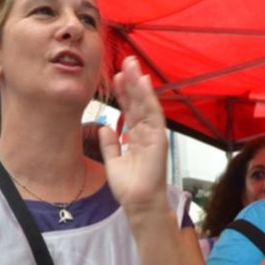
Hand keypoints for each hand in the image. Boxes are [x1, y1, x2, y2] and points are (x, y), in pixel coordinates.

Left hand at [100, 57, 169, 219]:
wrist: (138, 204)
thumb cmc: (129, 187)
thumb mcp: (113, 162)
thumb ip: (110, 144)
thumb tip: (105, 127)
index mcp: (137, 137)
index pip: (130, 109)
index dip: (123, 92)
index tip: (115, 76)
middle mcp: (147, 132)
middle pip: (138, 102)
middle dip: (132, 81)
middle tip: (125, 60)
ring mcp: (154, 134)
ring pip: (146, 103)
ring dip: (139, 84)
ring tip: (131, 65)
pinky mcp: (159, 139)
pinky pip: (153, 114)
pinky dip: (148, 98)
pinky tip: (142, 83)